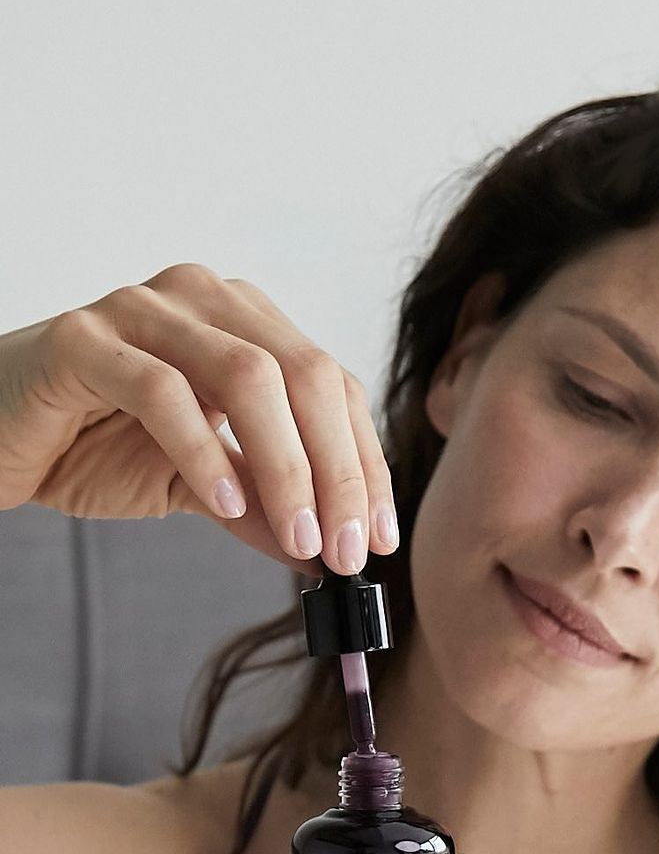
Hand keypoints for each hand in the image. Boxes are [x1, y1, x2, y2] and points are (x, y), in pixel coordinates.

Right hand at [0, 262, 397, 575]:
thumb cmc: (94, 444)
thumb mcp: (199, 485)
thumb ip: (260, 508)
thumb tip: (326, 552)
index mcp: (244, 324)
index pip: (332, 387)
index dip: (364, 464)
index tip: (377, 538)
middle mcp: (203, 300)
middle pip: (304, 376)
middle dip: (337, 472)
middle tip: (345, 550)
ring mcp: (143, 310)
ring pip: (247, 376)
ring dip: (285, 466)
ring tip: (298, 536)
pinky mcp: (85, 338)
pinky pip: (162, 389)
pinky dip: (204, 449)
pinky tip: (223, 501)